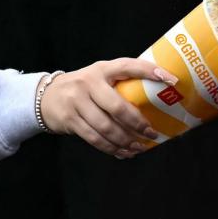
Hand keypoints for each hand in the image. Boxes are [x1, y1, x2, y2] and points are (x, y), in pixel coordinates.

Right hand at [40, 58, 175, 158]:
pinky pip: (95, 139)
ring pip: (107, 128)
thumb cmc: (83, 87)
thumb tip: (154, 97)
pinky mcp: (70, 120)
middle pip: (117, 107)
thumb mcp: (98, 77)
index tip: (171, 80)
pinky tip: (123, 152)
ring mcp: (77, 102)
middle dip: (138, 123)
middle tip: (152, 133)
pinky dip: (112, 148)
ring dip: (126, 141)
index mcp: (101, 69)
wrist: (46, 97)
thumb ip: (119, 83)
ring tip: (139, 147)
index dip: (149, 71)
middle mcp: (88, 83)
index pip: (128, 66)